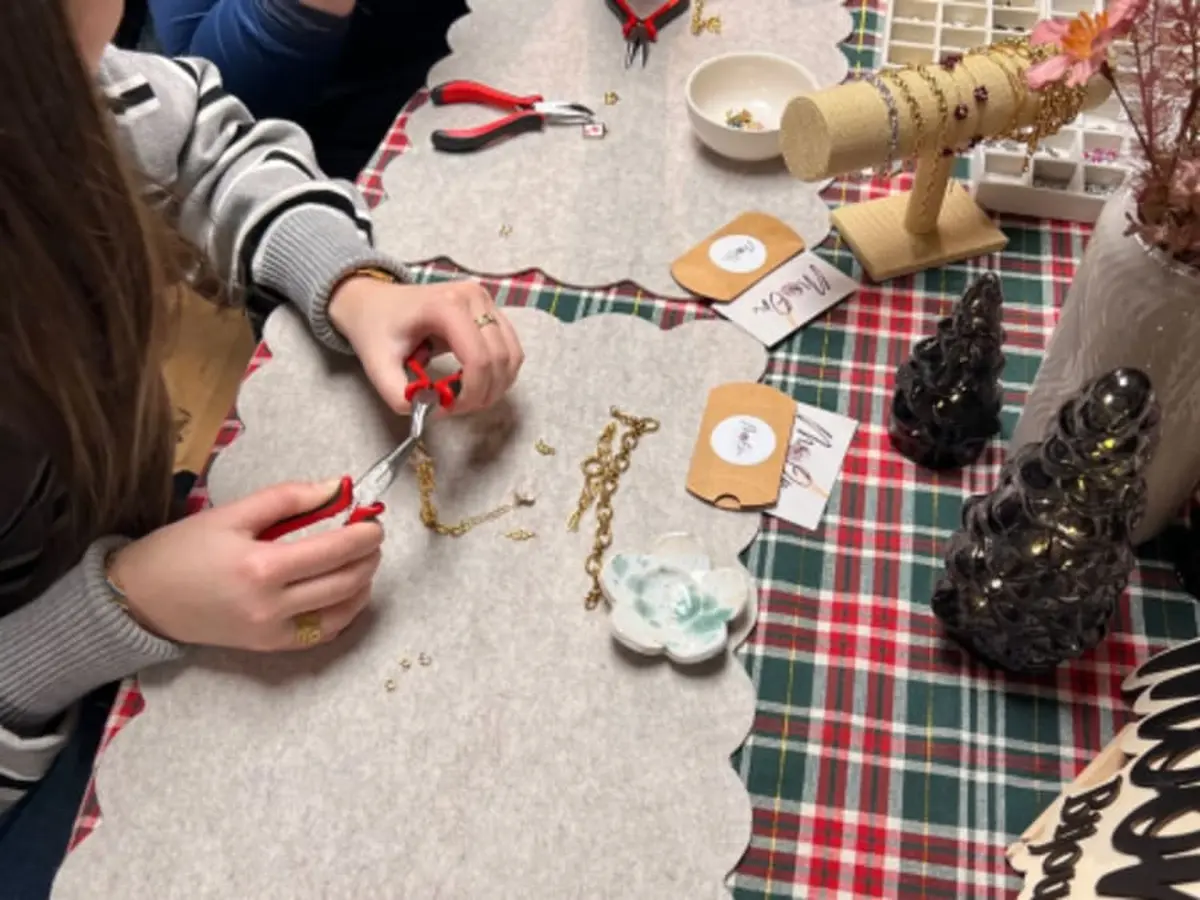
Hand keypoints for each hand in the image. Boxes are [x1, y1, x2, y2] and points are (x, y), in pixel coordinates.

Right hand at [108, 481, 383, 650]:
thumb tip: (337, 487)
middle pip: (345, 582)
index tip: (374, 520)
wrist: (140, 599)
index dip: (364, 534)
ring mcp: (271, 632)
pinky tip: (346, 592)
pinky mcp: (268, 647)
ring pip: (342, 611)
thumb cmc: (182, 550)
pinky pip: (321, 633)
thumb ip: (288, 498)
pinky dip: (343, 612)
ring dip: (363, 584)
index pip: (335, 550)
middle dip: (369, 557)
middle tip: (371, 537)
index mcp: (262, 567)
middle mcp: (272, 606)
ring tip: (362, 561)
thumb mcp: (231, 514)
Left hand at [328, 276, 523, 414]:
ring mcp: (486, 301)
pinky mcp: (492, 310)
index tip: (447, 409)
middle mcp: (473, 297)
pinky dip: (500, 373)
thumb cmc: (376, 329)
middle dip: (483, 393)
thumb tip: (429, 412)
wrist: (373, 303)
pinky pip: (510, 349)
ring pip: (512, 355)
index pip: (478, 359)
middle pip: (500, 359)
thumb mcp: (377, 365)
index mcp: (445, 306)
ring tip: (466, 397)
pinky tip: (475, 382)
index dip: (470, 393)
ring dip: (496, 385)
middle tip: (456, 407)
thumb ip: (400, 395)